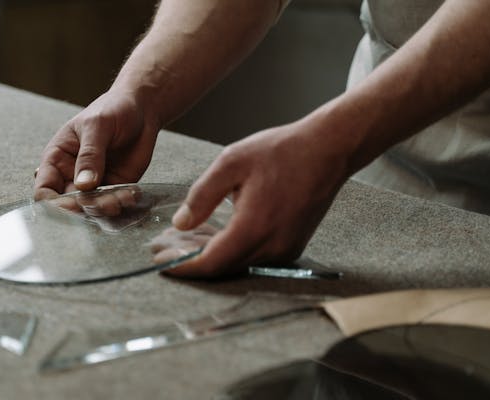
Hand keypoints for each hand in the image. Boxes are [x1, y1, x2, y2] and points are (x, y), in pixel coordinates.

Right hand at [34, 90, 158, 199]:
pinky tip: (129, 195)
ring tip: (119, 199)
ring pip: (91, 208)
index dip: (53, 203)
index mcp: (58, 157)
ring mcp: (94, 183)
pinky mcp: (115, 187)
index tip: (73, 204)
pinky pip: (113, 203)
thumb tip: (83, 185)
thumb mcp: (97, 126)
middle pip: (67, 204)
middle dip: (83, 208)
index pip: (44, 189)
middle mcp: (72, 174)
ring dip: (104, 209)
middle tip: (102, 203)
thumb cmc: (113, 109)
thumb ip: (90, 155)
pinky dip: (120, 204)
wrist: (141, 108)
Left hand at [165, 116, 352, 276]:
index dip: (183, 265)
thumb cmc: (282, 151)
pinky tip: (211, 233)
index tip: (160, 262)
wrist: (328, 149)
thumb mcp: (231, 163)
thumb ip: (202, 196)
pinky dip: (229, 248)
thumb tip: (180, 223)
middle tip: (163, 247)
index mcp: (254, 227)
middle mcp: (272, 246)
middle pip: (222, 267)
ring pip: (237, 262)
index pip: (211, 262)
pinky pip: (253, 255)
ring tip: (182, 238)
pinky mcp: (291, 245)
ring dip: (209, 253)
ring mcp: (284, 249)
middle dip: (190, 260)